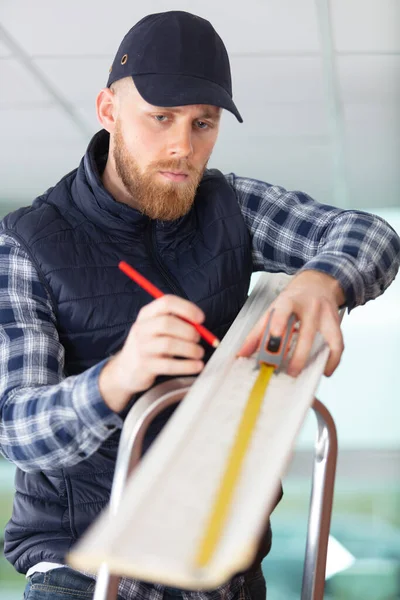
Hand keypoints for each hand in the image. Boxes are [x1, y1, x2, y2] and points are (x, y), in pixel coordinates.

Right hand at [99, 295, 204, 411]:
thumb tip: (200, 324)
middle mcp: (142, 328)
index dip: (187, 308)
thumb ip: (176, 322)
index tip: (201, 319)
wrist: (126, 369)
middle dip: (189, 331)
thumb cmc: (150, 345)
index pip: (166, 302)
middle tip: (198, 339)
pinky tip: (197, 366)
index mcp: (147, 314)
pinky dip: (187, 366)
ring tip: (199, 353)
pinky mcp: (145, 366)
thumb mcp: (157, 328)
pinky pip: (169, 365)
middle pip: (167, 323)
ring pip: (169, 344)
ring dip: (190, 349)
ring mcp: (142, 347)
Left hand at [237, 270, 344, 376]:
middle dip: (299, 355)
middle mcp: (311, 306)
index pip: (284, 310)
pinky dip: (333, 360)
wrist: (317, 283)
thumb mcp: (273, 309)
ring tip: (309, 373)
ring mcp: (326, 314)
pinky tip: (325, 370)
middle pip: (308, 333)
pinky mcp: (336, 323)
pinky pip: (339, 345)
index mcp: (290, 300)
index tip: (274, 337)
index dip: (279, 323)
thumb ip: (257, 332)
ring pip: (330, 340)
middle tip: (291, 372)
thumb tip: (242, 354)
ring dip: (321, 360)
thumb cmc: (293, 299)